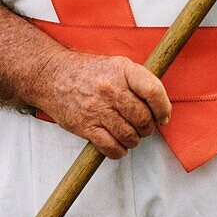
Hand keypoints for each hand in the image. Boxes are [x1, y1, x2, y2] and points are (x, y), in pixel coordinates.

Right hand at [35, 50, 171, 159]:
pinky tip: (119, 145)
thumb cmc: (89, 72)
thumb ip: (139, 81)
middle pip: (143, 117)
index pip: (153, 91)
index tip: (163, 117)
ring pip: (129, 135)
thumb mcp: (117, 65)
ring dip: (134, 140)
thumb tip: (161, 107)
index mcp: (123, 70)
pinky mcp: (85, 126)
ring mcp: (97, 108)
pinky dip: (119, 151)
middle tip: (144, 127)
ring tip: (131, 136)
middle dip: (148, 128)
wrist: (52, 76)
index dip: (163, 108)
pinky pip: (111, 147)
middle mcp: (111, 88)